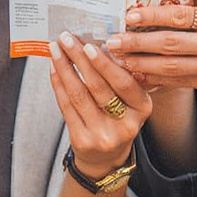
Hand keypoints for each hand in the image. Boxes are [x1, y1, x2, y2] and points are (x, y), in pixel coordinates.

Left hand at [49, 32, 151, 178]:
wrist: (106, 158)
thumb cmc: (118, 120)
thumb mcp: (131, 102)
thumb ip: (119, 78)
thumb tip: (96, 44)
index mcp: (142, 109)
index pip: (124, 83)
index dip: (105, 64)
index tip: (89, 44)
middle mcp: (125, 124)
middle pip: (98, 86)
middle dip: (79, 59)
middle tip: (67, 39)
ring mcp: (103, 135)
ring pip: (79, 95)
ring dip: (65, 68)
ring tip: (56, 50)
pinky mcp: (83, 141)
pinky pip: (67, 108)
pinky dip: (58, 85)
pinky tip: (54, 70)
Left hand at [106, 0, 196, 113]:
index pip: (183, 15)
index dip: (153, 15)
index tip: (130, 14)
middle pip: (170, 43)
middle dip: (137, 42)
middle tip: (112, 41)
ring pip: (172, 68)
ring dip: (142, 65)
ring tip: (118, 61)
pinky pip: (184, 83)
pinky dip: (160, 81)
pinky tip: (141, 78)